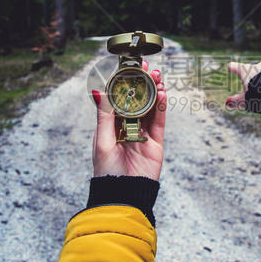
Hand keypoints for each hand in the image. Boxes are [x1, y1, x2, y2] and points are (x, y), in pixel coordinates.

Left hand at [92, 64, 165, 179]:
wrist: (123, 194)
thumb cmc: (106, 171)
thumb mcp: (102, 141)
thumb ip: (104, 115)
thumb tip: (98, 91)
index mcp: (111, 126)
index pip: (119, 99)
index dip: (124, 83)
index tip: (128, 67)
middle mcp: (127, 127)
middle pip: (137, 100)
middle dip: (142, 83)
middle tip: (147, 67)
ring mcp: (143, 134)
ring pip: (150, 107)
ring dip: (154, 90)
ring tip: (158, 76)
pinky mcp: (156, 142)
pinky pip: (159, 121)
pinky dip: (162, 107)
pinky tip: (163, 93)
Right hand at [225, 60, 260, 109]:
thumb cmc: (257, 95)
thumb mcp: (244, 100)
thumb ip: (235, 101)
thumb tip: (227, 103)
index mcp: (245, 70)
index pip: (236, 67)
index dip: (232, 67)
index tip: (230, 66)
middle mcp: (257, 66)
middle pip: (251, 68)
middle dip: (250, 74)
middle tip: (250, 81)